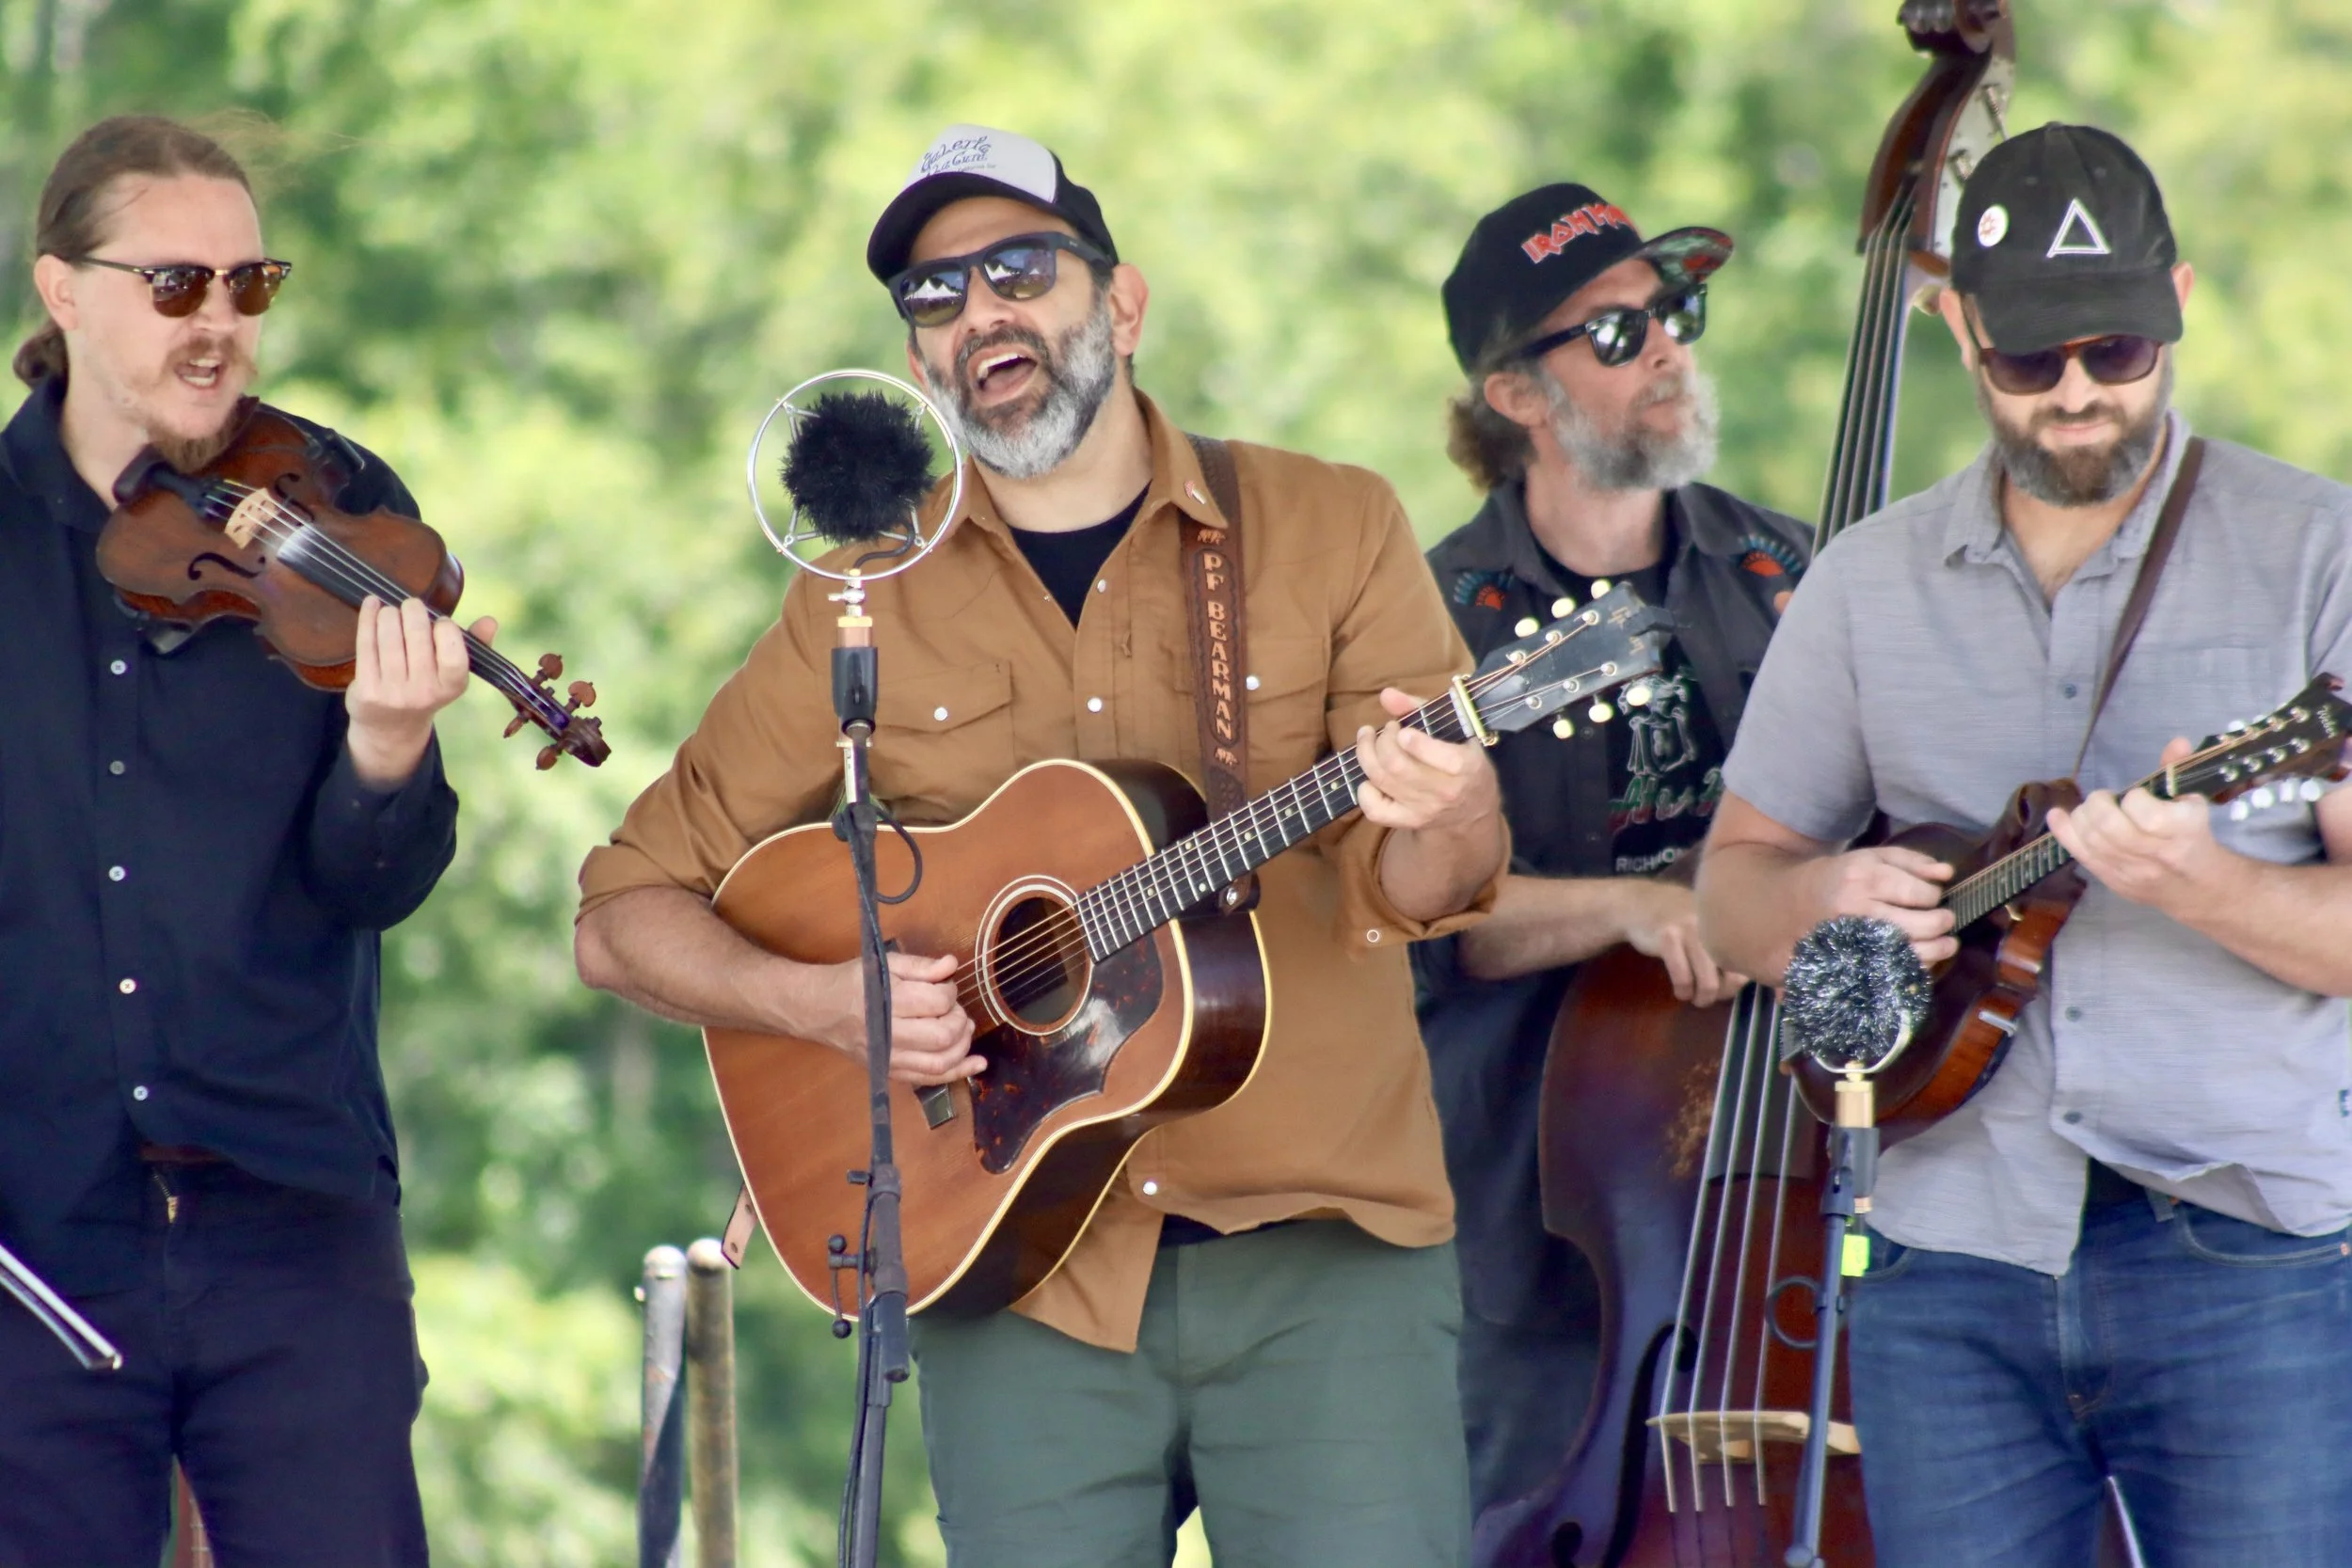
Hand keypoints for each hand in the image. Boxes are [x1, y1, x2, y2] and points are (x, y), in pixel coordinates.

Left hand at [345, 595, 493, 787]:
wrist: (392, 727)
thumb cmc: (427, 688)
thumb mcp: (453, 673)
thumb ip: (474, 645)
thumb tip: (491, 621)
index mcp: (452, 687)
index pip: (453, 652)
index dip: (445, 628)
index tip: (439, 621)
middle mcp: (424, 692)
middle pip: (417, 634)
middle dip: (413, 610)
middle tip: (411, 606)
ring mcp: (394, 693)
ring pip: (389, 635)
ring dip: (389, 613)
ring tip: (391, 611)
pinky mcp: (367, 690)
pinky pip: (366, 644)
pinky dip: (368, 617)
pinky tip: (372, 605)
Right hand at [800, 950, 981, 1086]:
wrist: (818, 1010)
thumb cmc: (852, 982)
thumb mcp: (885, 963)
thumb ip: (921, 966)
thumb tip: (952, 965)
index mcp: (887, 1001)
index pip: (936, 1003)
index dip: (950, 993)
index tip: (945, 986)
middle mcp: (887, 1034)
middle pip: (941, 1037)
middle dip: (959, 1021)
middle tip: (954, 1009)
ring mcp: (887, 1058)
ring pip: (938, 1064)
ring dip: (962, 1048)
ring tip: (965, 1030)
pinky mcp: (889, 1072)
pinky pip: (927, 1080)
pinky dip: (957, 1073)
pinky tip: (977, 1064)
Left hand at [1354, 687, 1501, 834]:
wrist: (1473, 810)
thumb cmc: (1464, 761)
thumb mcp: (1456, 731)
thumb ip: (1421, 708)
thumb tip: (1386, 694)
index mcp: (1465, 766)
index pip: (1437, 756)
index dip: (1413, 741)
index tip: (1402, 728)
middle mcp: (1444, 791)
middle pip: (1397, 765)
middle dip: (1382, 740)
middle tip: (1387, 729)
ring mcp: (1424, 809)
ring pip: (1382, 780)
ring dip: (1366, 754)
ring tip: (1368, 738)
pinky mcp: (1407, 822)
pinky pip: (1375, 810)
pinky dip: (1364, 790)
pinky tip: (1370, 775)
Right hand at [1622, 881, 1747, 1005]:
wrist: (1639, 902)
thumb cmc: (1679, 918)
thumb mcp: (1708, 926)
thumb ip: (1727, 945)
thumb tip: (1744, 978)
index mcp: (1728, 924)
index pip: (1746, 964)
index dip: (1736, 983)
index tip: (1723, 987)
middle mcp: (1714, 925)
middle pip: (1731, 978)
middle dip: (1720, 995)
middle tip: (1708, 996)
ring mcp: (1691, 930)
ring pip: (1708, 982)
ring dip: (1702, 998)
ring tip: (1695, 998)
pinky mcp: (1668, 938)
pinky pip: (1683, 978)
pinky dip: (1683, 991)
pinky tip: (1680, 991)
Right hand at [1807, 845, 1956, 964]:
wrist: (1794, 905)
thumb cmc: (1840, 878)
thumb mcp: (1871, 858)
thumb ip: (1912, 861)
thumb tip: (1947, 873)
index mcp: (1864, 878)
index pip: (1920, 893)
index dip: (1934, 895)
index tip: (1930, 896)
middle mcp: (1859, 911)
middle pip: (1922, 925)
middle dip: (1943, 922)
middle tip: (1946, 920)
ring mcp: (1856, 942)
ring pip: (1914, 953)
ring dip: (1940, 949)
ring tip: (1947, 943)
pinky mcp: (1855, 964)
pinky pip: (1898, 971)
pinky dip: (1919, 966)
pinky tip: (1922, 956)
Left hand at [2044, 737, 2224, 912]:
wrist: (2196, 887)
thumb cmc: (2192, 836)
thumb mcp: (2192, 802)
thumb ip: (2178, 770)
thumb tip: (2177, 742)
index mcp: (2182, 830)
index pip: (2145, 813)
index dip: (2134, 798)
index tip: (2137, 795)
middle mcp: (2155, 853)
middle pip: (2110, 827)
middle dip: (2098, 804)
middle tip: (2104, 799)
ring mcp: (2130, 870)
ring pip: (2092, 840)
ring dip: (2082, 816)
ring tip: (2092, 810)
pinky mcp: (2111, 879)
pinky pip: (2080, 855)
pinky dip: (2063, 832)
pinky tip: (2057, 815)